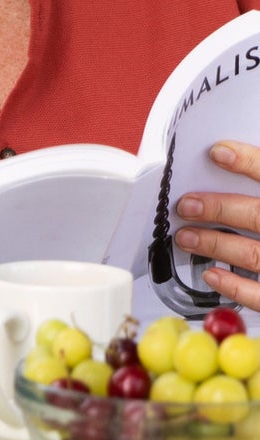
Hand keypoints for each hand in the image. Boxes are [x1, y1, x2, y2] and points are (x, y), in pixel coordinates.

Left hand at [174, 141, 259, 310]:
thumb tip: (251, 166)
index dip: (250, 162)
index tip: (218, 152)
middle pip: (259, 216)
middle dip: (219, 209)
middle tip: (188, 204)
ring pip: (254, 255)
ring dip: (216, 245)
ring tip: (187, 237)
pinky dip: (234, 286)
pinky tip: (212, 274)